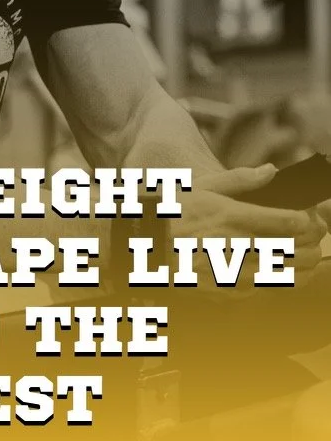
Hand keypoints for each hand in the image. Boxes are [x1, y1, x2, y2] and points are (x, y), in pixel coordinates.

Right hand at [176, 166, 324, 286]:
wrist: (145, 243)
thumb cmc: (176, 210)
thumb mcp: (203, 186)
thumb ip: (240, 179)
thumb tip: (272, 169)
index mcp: (228, 215)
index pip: (284, 220)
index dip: (304, 220)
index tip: (308, 218)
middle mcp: (231, 244)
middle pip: (288, 249)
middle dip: (309, 243)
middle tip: (315, 237)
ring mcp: (227, 270)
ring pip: (280, 274)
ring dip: (300, 266)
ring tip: (307, 258)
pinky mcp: (222, 290)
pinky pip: (262, 290)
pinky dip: (278, 282)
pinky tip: (282, 273)